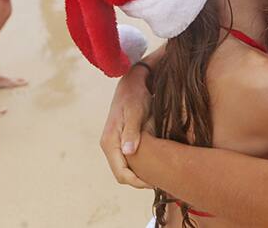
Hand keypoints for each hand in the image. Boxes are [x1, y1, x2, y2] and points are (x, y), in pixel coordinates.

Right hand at [100, 65, 151, 188]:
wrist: (132, 83)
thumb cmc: (135, 96)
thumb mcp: (136, 112)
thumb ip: (132, 132)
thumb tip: (128, 152)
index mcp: (109, 142)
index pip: (120, 173)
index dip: (136, 182)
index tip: (154, 183)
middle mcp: (109, 145)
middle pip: (121, 174)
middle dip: (138, 181)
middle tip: (158, 182)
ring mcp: (114, 143)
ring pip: (124, 168)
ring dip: (138, 175)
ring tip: (157, 176)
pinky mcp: (120, 140)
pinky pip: (127, 160)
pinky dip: (138, 166)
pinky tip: (153, 164)